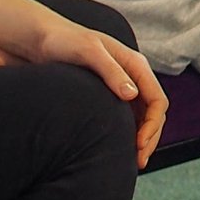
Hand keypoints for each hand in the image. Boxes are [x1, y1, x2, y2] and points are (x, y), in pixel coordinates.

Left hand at [21, 20, 169, 168]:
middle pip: (154, 112)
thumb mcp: (88, 52)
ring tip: (134, 161)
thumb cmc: (64, 41)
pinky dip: (129, 133)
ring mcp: (122, 85)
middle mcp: (133, 75)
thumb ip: (111, 71)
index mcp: (135, 64)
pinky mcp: (108, 93)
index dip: (153, 125)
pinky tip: (120, 148)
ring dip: (142, 138)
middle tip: (139, 162)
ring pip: (143, 116)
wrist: (42, 38)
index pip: (157, 100)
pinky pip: (127, 116)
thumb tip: (132, 95)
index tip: (138, 145)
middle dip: (150, 138)